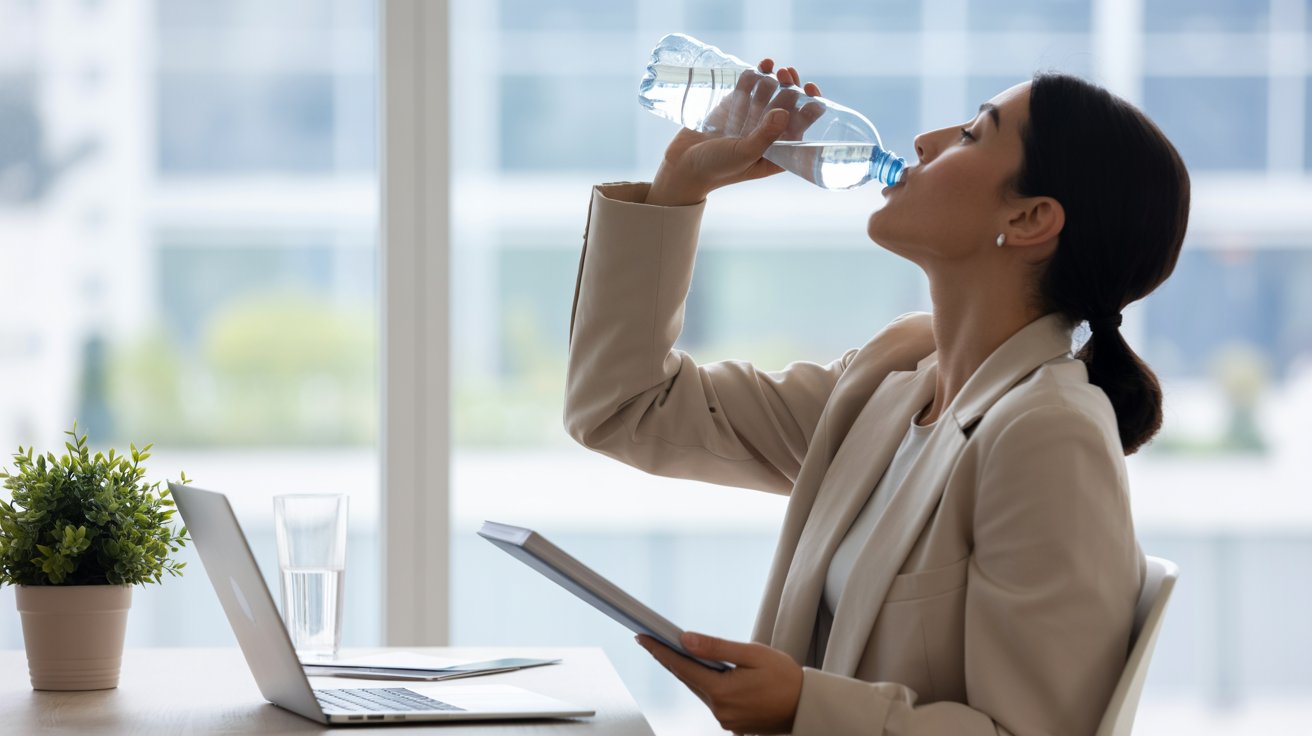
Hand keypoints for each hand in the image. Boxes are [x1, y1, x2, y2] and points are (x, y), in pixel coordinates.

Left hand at [636, 631, 802, 734]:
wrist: (808, 706)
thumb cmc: (785, 678)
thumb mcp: (752, 654)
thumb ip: (716, 647)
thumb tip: (685, 639)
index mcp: (722, 692)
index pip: (681, 667)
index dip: (659, 650)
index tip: (642, 636)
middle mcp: (719, 710)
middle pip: (687, 678)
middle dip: (669, 658)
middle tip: (650, 638)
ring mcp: (725, 719)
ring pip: (699, 689)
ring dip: (688, 670)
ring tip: (672, 649)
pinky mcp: (732, 722)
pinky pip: (712, 698)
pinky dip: (704, 682)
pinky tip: (701, 669)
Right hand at [646, 60, 824, 205]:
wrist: (682, 165)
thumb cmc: (717, 168)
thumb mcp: (743, 155)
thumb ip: (764, 136)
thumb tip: (784, 113)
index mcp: (777, 151)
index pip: (802, 127)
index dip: (811, 108)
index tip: (812, 92)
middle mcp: (767, 133)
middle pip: (787, 106)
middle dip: (791, 88)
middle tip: (787, 74)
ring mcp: (750, 118)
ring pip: (770, 93)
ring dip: (775, 79)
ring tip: (774, 69)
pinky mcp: (733, 105)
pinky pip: (749, 87)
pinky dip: (756, 74)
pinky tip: (763, 64)